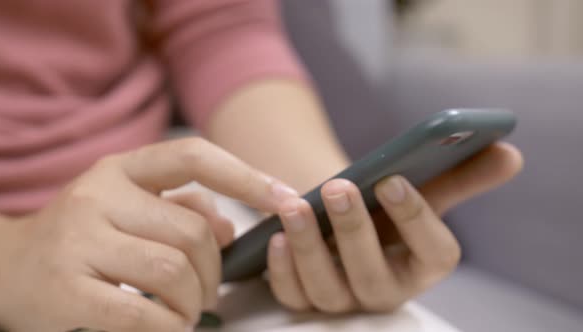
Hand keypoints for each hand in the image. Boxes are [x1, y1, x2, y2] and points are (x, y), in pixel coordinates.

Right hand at [0, 138, 294, 331]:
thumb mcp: (127, 207)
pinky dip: (169, 326)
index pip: (193, 157)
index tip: (285, 198)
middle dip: (215, 271)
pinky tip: (168, 327)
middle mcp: (98, 195)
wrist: (4, 269)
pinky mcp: (67, 289)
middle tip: (209, 294)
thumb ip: (183, 208)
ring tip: (184, 312)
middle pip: (194, 231)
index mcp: (120, 170)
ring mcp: (79, 240)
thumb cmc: (82, 238)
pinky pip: (144, 314)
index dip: (246, 176)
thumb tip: (230, 226)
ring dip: (193, 302)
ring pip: (174, 271)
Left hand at [267, 142, 522, 312]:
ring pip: (327, 289)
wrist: (347, 221)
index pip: (435, 254)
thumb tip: (510, 152)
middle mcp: (386, 289)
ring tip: (294, 205)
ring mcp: (344, 299)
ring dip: (309, 247)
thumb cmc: (389, 206)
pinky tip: (274, 236)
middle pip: (374, 276)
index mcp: (424, 263)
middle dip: (356, 231)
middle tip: (339, 186)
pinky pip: (294, 296)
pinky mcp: (307, 300)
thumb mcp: (423, 188)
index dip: (416, 218)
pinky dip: (283, 270)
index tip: (394, 179)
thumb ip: (462, 174)